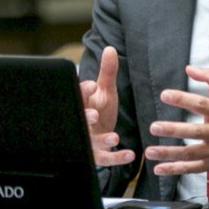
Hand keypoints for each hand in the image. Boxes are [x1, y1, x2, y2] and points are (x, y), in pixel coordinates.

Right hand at [79, 46, 134, 166]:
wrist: (99, 135)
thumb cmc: (99, 108)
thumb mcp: (105, 90)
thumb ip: (108, 72)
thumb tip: (110, 49)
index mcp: (83, 103)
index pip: (79, 95)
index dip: (83, 91)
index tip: (91, 86)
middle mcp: (81, 122)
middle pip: (78, 120)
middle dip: (85, 117)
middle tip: (93, 115)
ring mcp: (87, 140)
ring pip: (90, 142)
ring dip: (101, 141)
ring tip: (114, 137)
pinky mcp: (96, 155)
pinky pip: (104, 159)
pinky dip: (116, 158)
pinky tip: (130, 154)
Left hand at [143, 65, 208, 175]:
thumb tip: (189, 68)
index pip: (200, 105)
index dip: (182, 99)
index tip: (165, 95)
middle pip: (192, 132)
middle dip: (172, 130)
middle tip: (154, 127)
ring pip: (189, 153)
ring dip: (168, 153)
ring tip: (150, 151)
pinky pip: (192, 168)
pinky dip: (175, 169)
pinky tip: (159, 168)